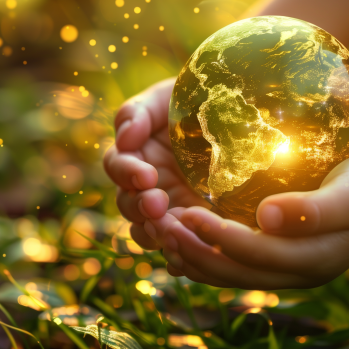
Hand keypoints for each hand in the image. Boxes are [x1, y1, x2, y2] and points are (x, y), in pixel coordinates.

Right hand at [104, 78, 210, 249]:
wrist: (231, 115)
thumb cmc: (193, 102)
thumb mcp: (164, 99)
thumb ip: (137, 112)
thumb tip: (124, 139)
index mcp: (137, 154)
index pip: (117, 167)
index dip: (126, 173)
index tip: (146, 175)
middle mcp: (148, 183)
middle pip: (128, 204)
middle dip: (139, 207)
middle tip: (156, 205)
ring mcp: (170, 204)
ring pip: (147, 229)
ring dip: (153, 231)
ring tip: (172, 228)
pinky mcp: (193, 220)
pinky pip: (177, 241)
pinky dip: (176, 249)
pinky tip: (186, 250)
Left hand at [146, 153, 348, 288]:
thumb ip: (316, 210)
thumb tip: (266, 218)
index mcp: (314, 258)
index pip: (259, 255)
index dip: (220, 238)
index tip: (186, 213)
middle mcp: (294, 273)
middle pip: (236, 272)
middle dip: (195, 251)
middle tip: (161, 227)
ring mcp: (279, 270)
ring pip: (228, 274)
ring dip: (192, 257)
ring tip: (162, 234)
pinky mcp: (268, 259)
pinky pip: (229, 266)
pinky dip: (201, 258)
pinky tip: (179, 241)